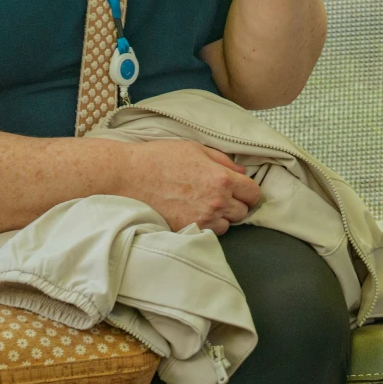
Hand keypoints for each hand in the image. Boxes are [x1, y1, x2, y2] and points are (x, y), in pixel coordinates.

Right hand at [121, 141, 261, 233]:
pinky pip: (208, 233)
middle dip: (236, 204)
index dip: (249, 190)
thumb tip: (242, 172)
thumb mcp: (197, 149)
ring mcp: (201, 219)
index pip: (253, 193)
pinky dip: (206, 226)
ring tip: (204, 204)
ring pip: (227, 226)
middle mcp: (216, 202)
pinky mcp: (186, 230)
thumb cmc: (161, 157)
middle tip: (220, 195)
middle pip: (243, 212)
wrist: (129, 176)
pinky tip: (193, 213)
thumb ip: (224, 161)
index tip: (241, 189)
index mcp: (222, 179)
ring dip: (221, 217)